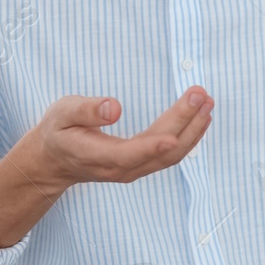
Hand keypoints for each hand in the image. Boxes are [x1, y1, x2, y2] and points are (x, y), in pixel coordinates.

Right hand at [31, 87, 213, 188]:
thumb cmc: (59, 131)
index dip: (151, 148)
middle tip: (200, 94)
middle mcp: (120, 168)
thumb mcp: (62, 113)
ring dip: (193, 129)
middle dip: (184, 122)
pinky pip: (171, 155)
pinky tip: (201, 118)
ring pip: (171, 155)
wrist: (56, 161)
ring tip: (207, 102)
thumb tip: (115, 108)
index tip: (172, 137)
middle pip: (160, 151)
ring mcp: (133, 169)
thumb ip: (86, 110)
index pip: (128, 154)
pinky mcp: (142, 165)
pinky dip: (189, 136)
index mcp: (96, 156)